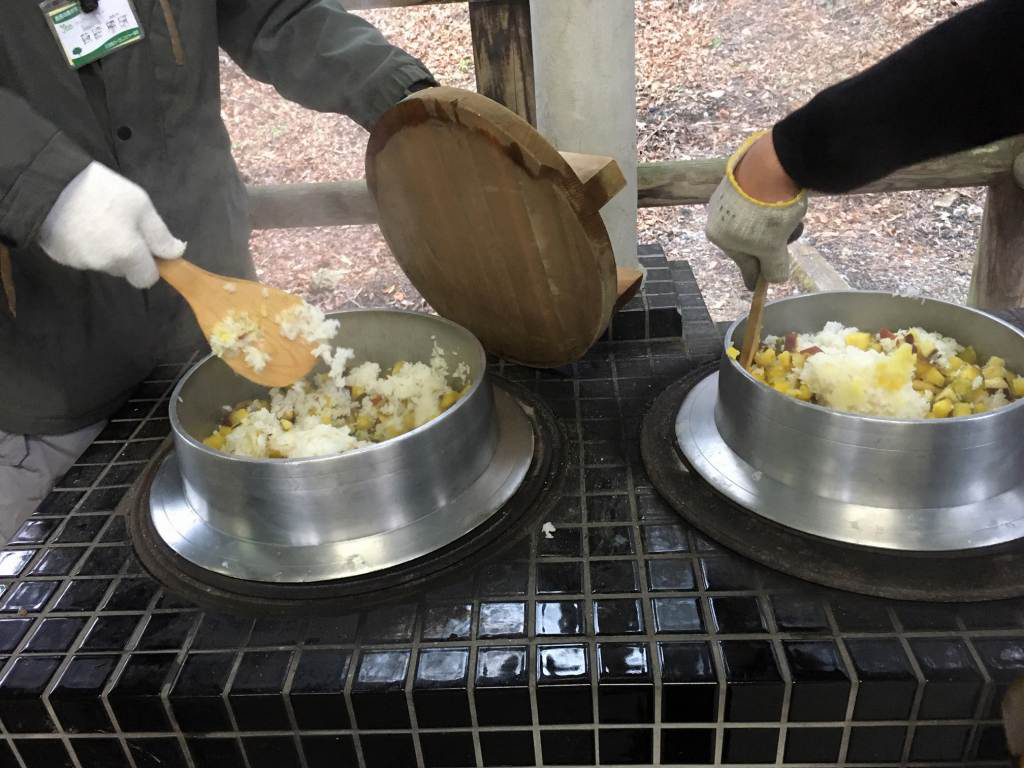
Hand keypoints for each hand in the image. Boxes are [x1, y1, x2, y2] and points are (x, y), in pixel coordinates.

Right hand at [38, 162, 185, 288]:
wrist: (48, 183)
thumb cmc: (102, 191)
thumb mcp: (140, 205)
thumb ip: (160, 234)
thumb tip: (175, 253)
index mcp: (127, 255)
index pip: (146, 279)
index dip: (150, 264)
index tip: (146, 245)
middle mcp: (104, 264)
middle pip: (124, 269)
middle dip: (127, 253)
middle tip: (120, 222)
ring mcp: (79, 262)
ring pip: (102, 261)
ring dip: (105, 247)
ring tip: (97, 217)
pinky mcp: (60, 256)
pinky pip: (81, 255)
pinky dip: (84, 244)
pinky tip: (79, 221)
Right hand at [705, 132, 806, 289]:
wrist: (770, 166)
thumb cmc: (767, 215)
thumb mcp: (774, 248)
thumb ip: (774, 267)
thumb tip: (775, 279)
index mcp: (721, 238)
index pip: (744, 263)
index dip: (754, 275)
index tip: (754, 288)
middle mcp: (717, 218)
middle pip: (750, 241)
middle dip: (771, 242)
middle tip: (790, 234)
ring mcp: (726, 196)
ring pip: (755, 221)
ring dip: (774, 223)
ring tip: (789, 213)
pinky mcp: (739, 179)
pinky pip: (755, 201)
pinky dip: (769, 205)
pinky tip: (782, 198)